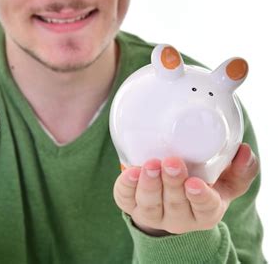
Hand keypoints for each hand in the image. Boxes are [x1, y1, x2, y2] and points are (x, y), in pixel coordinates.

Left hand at [113, 144, 257, 235]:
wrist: (169, 197)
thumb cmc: (203, 184)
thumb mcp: (226, 181)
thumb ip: (240, 169)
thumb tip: (244, 151)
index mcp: (205, 213)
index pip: (205, 209)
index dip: (200, 197)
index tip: (194, 183)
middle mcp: (178, 218)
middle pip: (175, 204)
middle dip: (172, 183)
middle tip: (171, 161)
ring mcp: (152, 214)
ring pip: (149, 204)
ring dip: (149, 184)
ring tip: (150, 164)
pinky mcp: (130, 205)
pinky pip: (125, 198)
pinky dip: (126, 185)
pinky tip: (130, 171)